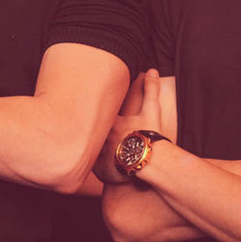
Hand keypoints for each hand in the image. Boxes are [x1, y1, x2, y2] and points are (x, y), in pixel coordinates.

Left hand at [93, 69, 163, 183]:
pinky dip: (97, 166)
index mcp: (109, 122)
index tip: (100, 115)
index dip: (98, 115)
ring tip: (95, 149)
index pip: (97, 115)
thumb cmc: (151, 136)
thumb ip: (150, 90)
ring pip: (89, 150)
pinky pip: (92, 168)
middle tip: (94, 132)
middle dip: (90, 132)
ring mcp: (97, 154)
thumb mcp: (151, 110)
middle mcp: (100, 137)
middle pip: (89, 132)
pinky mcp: (99, 170)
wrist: (151, 162)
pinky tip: (103, 165)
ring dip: (93, 149)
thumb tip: (152, 71)